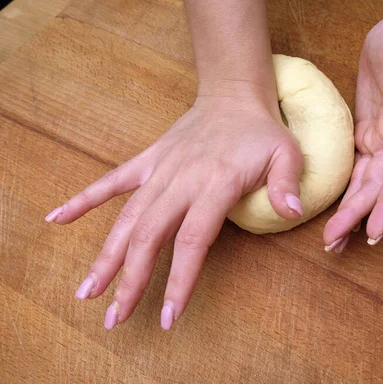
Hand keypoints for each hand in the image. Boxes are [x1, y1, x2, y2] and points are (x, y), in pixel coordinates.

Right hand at [46, 90, 303, 328]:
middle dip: (131, 279)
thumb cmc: (261, 131)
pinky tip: (57, 219)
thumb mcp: (286, 153)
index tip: (168, 314)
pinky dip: (84, 199)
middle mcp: (180, 181)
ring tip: (86, 291)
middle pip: (149, 236)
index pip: (192, 240)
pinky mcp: (148, 162)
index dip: (179, 279)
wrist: (233, 96)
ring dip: (105, 255)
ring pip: (127, 218)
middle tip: (114, 318)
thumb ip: (287, 184)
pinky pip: (112, 181)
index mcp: (214, 184)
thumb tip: (293, 213)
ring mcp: (160, 171)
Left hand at [323, 15, 382, 251]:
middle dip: (358, 217)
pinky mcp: (366, 137)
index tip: (375, 232)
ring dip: (350, 215)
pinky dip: (347, 194)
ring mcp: (381, 142)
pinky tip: (336, 214)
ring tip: (332, 242)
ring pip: (366, 186)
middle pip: (378, 188)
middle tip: (333, 245)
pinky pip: (356, 173)